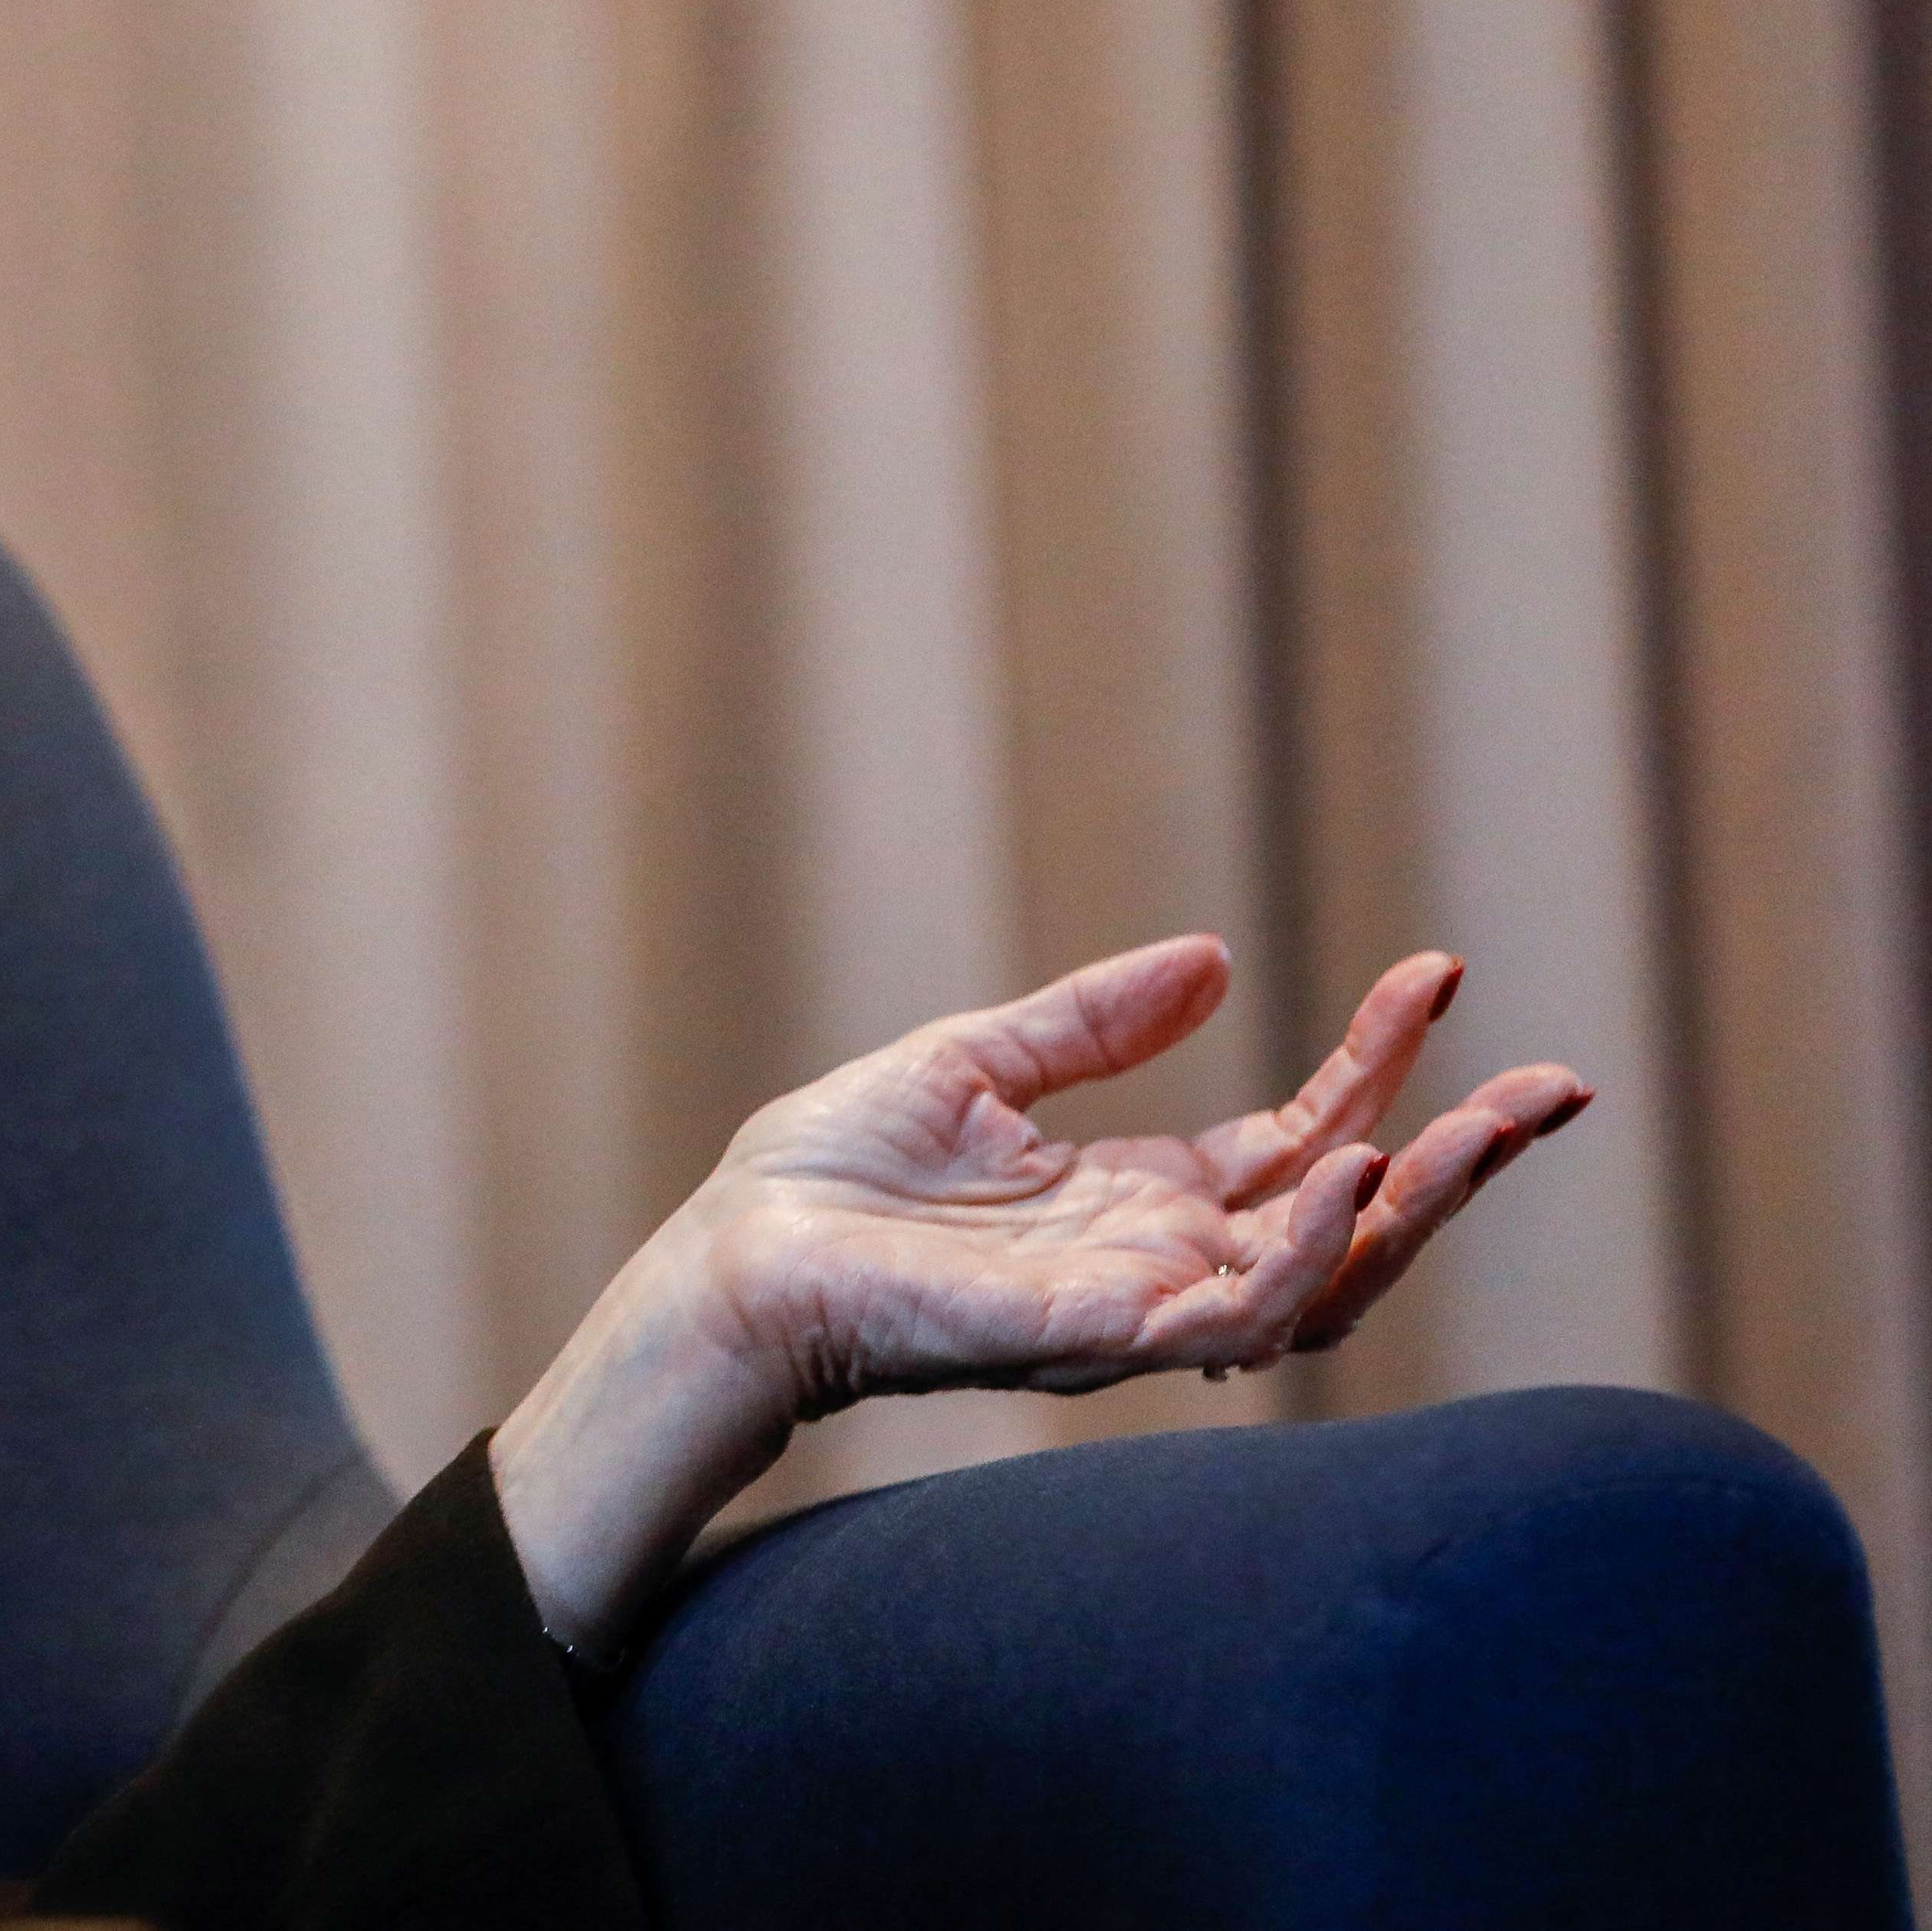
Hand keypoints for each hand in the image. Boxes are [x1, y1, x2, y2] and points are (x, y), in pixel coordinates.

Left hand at [491, 936, 1586, 1658]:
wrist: (736, 1254)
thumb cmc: (827, 1177)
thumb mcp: (973, 1062)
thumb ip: (1093, 1021)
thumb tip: (1215, 955)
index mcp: (1138, 1199)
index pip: (1302, 1137)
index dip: (1379, 1063)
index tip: (1440, 972)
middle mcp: (1161, 1263)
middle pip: (1353, 1223)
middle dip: (1463, 1161)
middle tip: (1559, 1084)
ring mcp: (1141, 1310)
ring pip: (1329, 1279)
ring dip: (1416, 1206)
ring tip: (1489, 1122)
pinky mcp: (1101, 1340)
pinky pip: (1239, 1312)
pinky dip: (1305, 1248)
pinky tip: (1350, 1171)